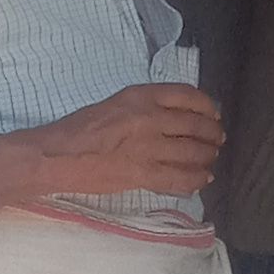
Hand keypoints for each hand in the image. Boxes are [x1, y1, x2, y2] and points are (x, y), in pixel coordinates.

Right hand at [32, 82, 226, 192]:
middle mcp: (150, 118)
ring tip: (211, 159)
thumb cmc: (79, 129)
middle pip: (196, 125)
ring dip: (207, 157)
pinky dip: (196, 179)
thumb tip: (174, 119)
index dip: (207, 105)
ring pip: (193, 152)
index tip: (213, 113)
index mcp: (140, 96)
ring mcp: (149, 148)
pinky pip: (181, 178)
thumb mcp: (115, 104)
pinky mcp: (144, 174)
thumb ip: (145, 108)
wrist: (57, 156)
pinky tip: (202, 179)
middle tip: (217, 140)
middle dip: (212, 134)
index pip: (187, 95)